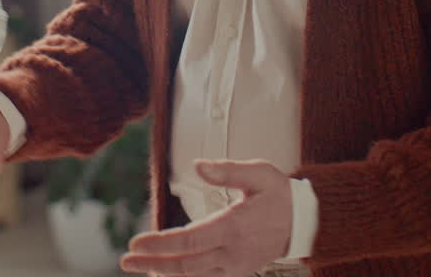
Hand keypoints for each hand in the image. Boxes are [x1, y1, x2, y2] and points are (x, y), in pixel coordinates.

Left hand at [120, 159, 293, 275]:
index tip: (137, 243)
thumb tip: (198, 165)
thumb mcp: (260, 174)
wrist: (304, 223)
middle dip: (153, 263)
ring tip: (138, 266)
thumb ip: (228, 171)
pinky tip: (162, 271)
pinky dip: (182, 275)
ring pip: (194, 275)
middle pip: (186, 264)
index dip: (161, 245)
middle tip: (126, 260)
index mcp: (235, 227)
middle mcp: (233, 252)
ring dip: (163, 272)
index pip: (190, 241)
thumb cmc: (280, 196)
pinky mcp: (236, 270)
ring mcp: (235, 265)